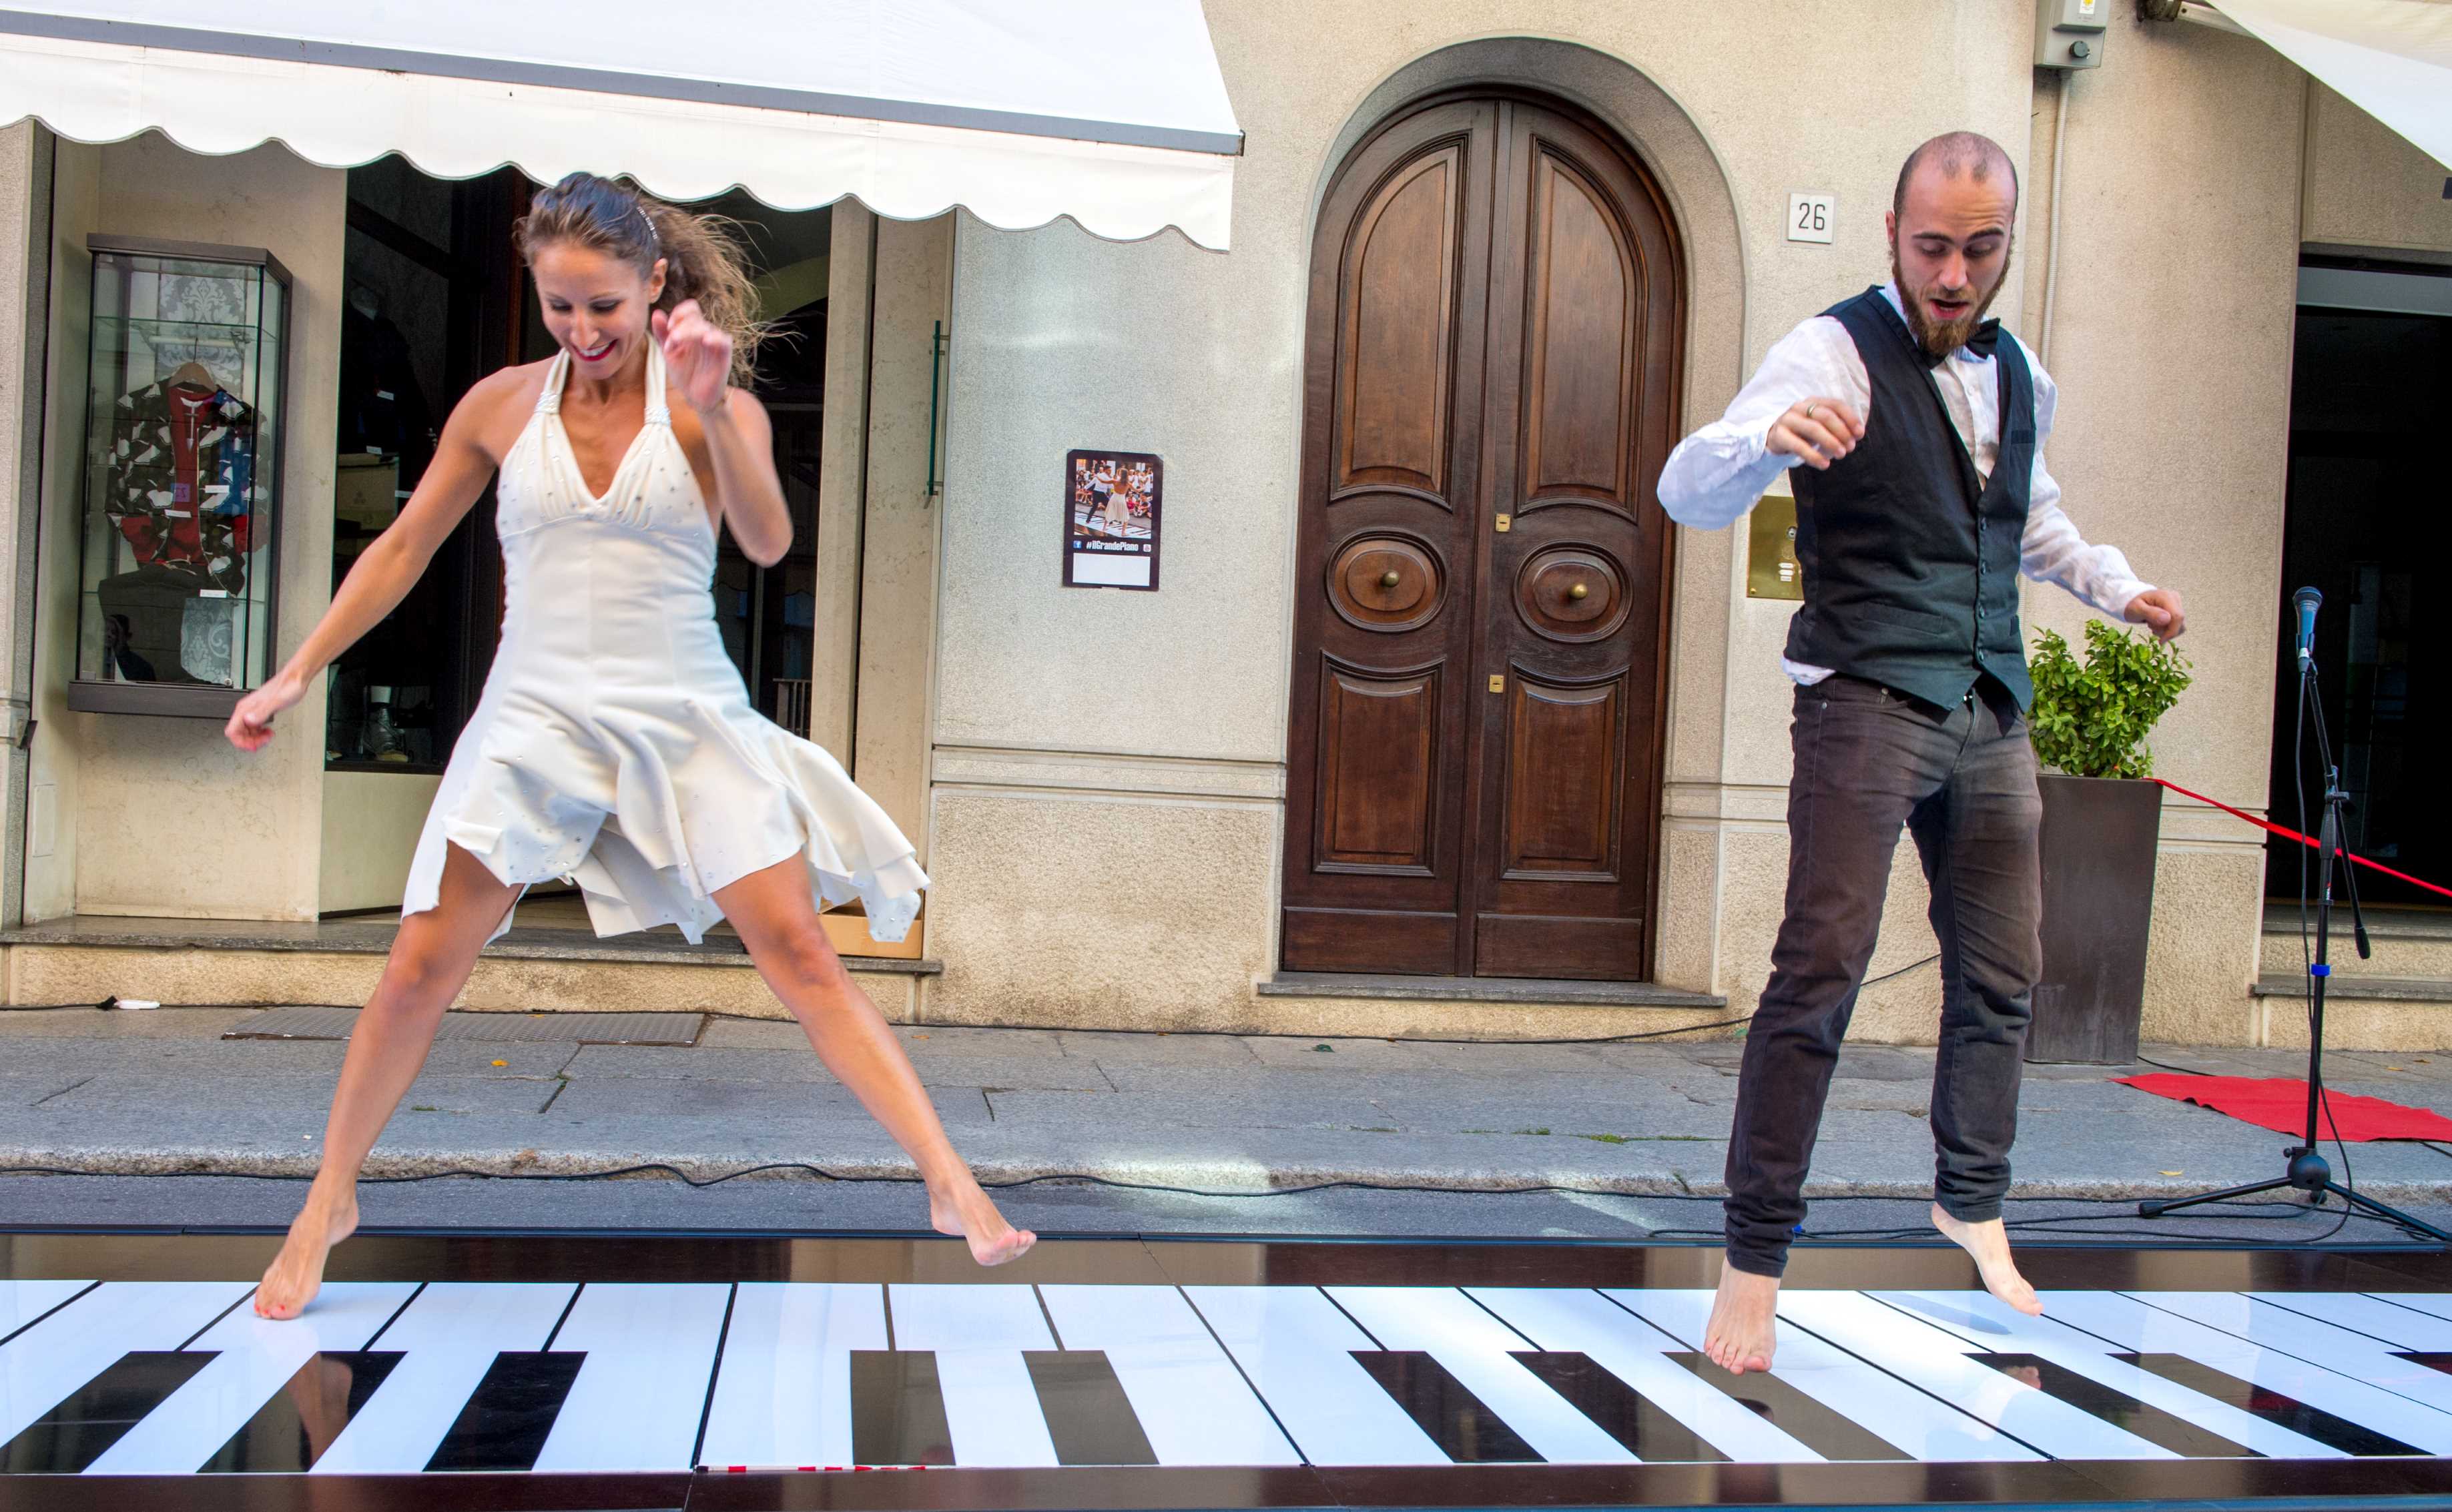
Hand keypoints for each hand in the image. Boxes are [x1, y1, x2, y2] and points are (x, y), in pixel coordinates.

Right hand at [225, 670, 305, 752]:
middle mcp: (248, 709)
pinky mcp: (261, 711)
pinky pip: (254, 726)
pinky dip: (259, 733)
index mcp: (247, 708)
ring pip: (246, 730)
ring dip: (255, 738)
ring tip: (268, 737)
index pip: (232, 730)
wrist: (295, 679)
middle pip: (238, 733)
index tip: (252, 747)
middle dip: (249, 741)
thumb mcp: (277, 701)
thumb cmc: (289, 686)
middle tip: (263, 742)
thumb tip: (248, 720)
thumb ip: (262, 711)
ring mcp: (254, 710)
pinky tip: (268, 732)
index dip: (240, 742)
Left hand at [652, 300, 730, 417]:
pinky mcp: (724, 355)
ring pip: (705, 327)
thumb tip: (656, 313)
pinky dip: (714, 338)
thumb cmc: (685, 374)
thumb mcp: (669, 352)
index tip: (668, 327)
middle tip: (669, 343)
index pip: (691, 309)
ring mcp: (716, 343)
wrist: (695, 397)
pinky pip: (723, 340)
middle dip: (678, 328)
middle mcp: (705, 333)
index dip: (679, 313)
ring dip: (688, 332)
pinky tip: (705, 341)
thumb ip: (662, 333)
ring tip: (675, 345)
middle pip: (695, 318)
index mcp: (693, 330)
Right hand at [1766, 397, 1863, 469]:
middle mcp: (1800, 407)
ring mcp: (1788, 419)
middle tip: (1851, 447)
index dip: (1850, 419)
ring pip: (1813, 428)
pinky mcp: (1779, 435)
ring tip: (1841, 455)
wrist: (1775, 439)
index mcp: (1813, 401)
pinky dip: (1813, 456)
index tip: (1860, 434)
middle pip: (1825, 416)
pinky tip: (1824, 464)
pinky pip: (1798, 445)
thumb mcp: (1820, 427)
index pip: (1836, 404)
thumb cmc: (1803, 433)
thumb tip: (1856, 437)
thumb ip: (1837, 428)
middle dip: (1842, 432)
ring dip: (1830, 442)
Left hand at [2125, 587, 2185, 640]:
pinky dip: (2167, 630)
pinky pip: (2177, 626)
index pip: (2177, 617)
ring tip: (2151, 624)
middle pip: (2180, 623)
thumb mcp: (2136, 609)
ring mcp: (2177, 604)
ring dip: (2165, 631)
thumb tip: (2167, 619)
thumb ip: (2151, 613)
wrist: (2132, 601)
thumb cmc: (2132, 604)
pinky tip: (2156, 625)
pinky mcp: (2176, 610)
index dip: (2172, 631)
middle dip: (2165, 631)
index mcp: (2166, 597)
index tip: (2161, 641)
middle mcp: (2174, 599)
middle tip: (2150, 626)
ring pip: (2180, 626)